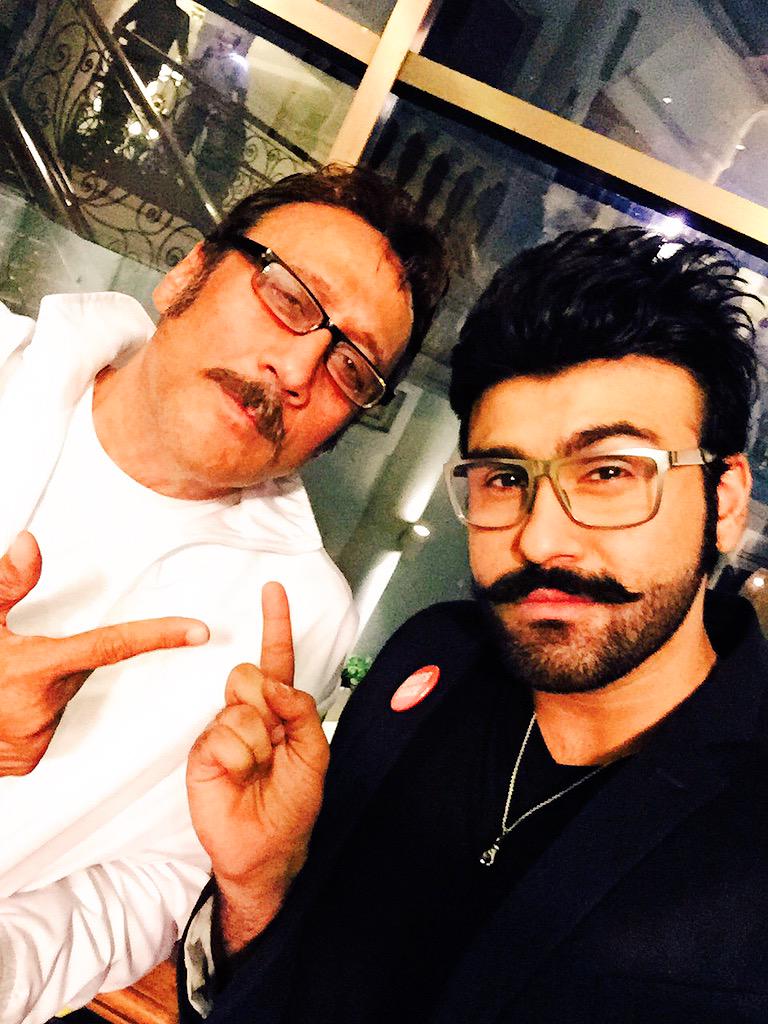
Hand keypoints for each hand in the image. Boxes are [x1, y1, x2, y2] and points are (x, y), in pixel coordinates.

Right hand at [0, 531, 209, 775]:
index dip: (159, 635)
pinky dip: (31, 711)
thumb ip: (4, 584)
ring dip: (42, 686)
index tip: (197, 631)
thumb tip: (30, 544)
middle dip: (58, 657)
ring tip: (2, 684)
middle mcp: (41, 707)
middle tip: (17, 657)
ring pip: (61, 697)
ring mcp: (35, 737)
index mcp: (35, 668)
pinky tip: (3, 707)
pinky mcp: (28, 758)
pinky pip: (45, 724)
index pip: (112, 645)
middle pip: (77, 670)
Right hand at [186, 582, 328, 949]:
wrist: (268, 849)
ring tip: (257, 769)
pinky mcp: (202, 752)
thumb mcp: (315, 752)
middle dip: (266, 707)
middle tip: (272, 744)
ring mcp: (222, 729)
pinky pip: (224, 737)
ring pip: (239, 708)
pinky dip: (239, 759)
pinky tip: (238, 777)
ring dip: (258, 744)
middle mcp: (247, 712)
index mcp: (278, 708)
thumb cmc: (293, 803)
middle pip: (249, 674)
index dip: (275, 623)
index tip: (274, 589)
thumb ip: (299, 710)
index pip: (276, 658)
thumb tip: (271, 682)